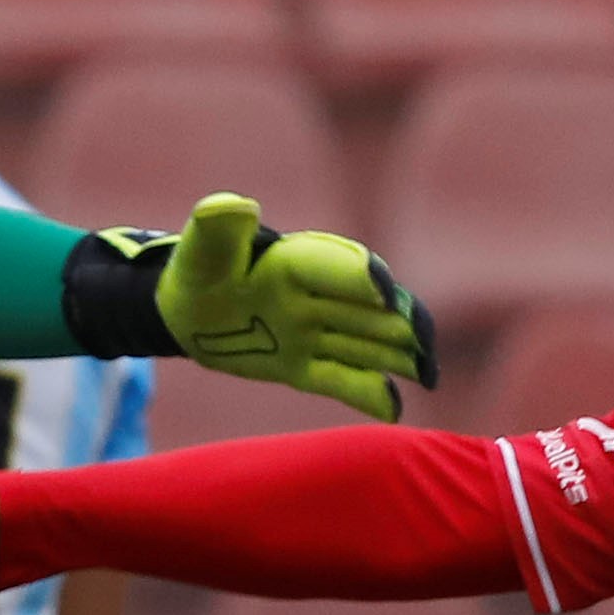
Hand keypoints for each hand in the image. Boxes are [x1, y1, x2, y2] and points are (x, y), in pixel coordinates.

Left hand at [143, 195, 436, 420]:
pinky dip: (370, 393)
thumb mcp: (200, 250)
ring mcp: (315, 332)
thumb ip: (217, 228)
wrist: (187, 312)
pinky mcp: (306, 366)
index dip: (362, 278)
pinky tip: (394, 409)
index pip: (337, 267)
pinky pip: (343, 380)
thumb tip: (237, 205)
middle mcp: (315, 296)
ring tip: (427, 372)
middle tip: (424, 342)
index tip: (385, 294)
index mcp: (295, 261)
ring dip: (399, 354)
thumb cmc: (196, 272)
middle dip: (401, 321)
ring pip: (366, 343)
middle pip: (369, 309)